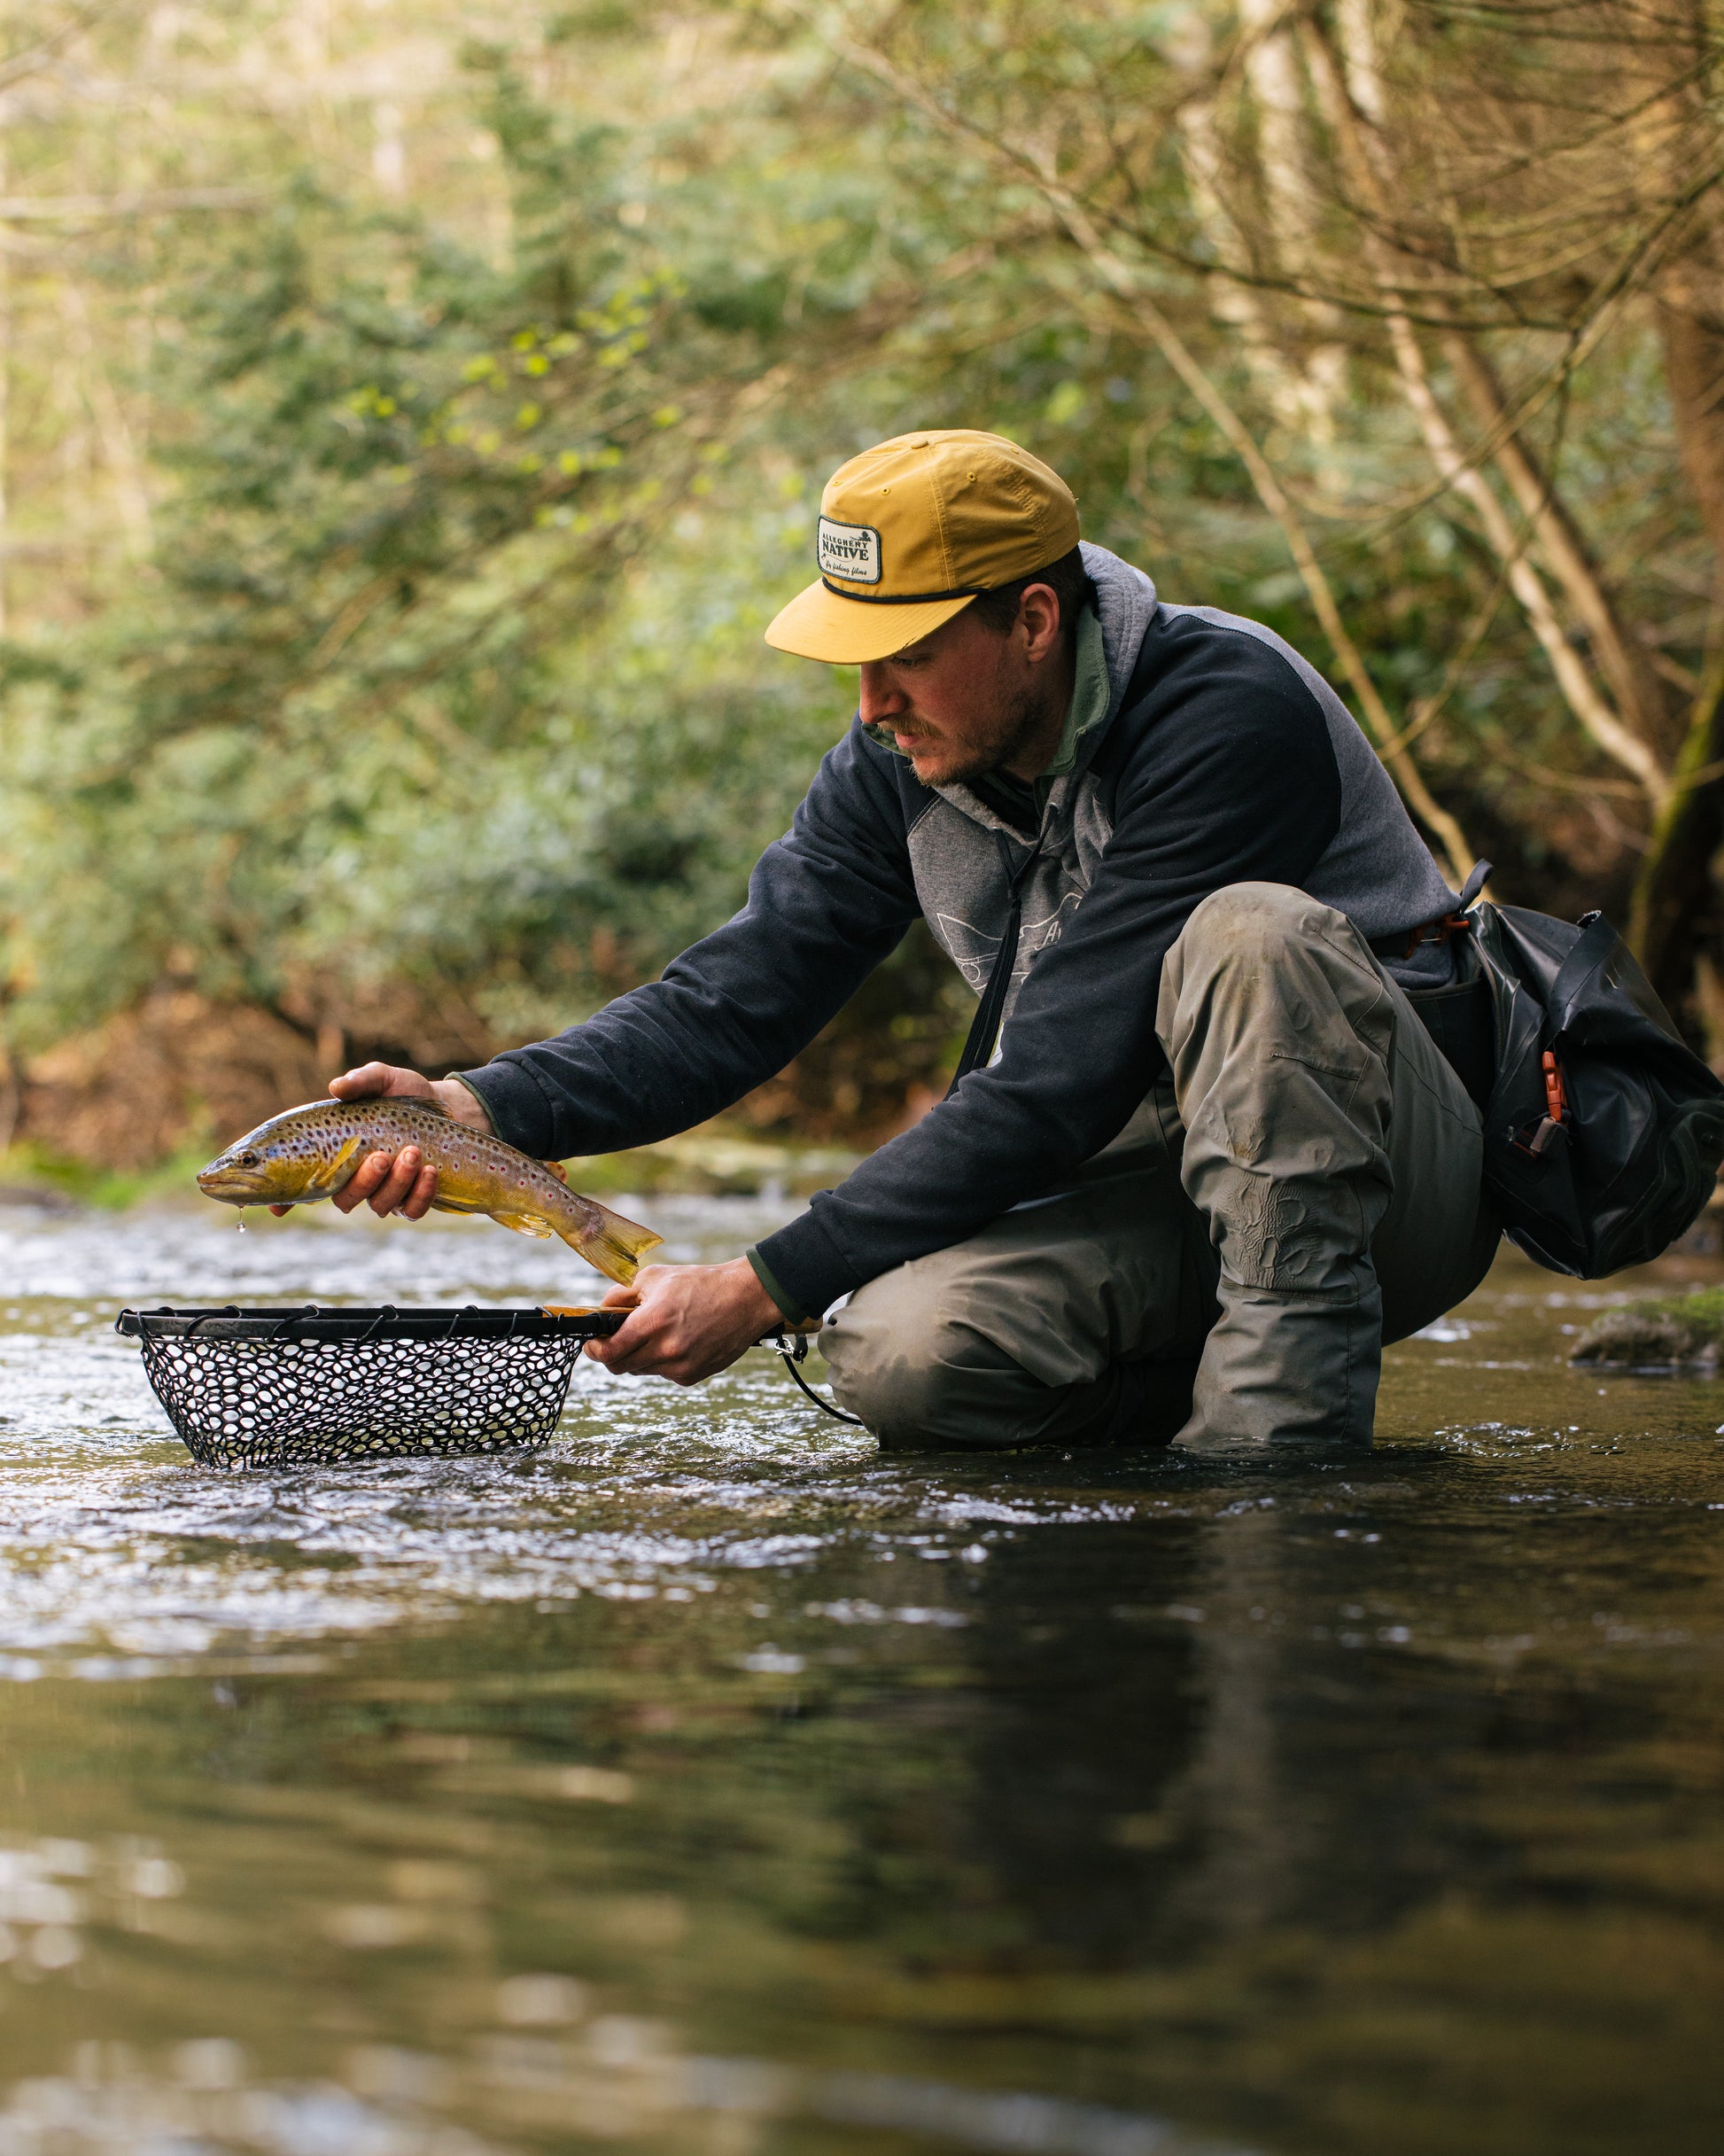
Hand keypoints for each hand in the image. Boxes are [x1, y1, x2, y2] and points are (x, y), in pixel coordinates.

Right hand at [267, 1059, 495, 1217]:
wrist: (448, 1107)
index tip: (275, 1208)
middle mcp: (355, 1177)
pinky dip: (421, 1193)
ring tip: (413, 1153)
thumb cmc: (403, 1094)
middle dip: (363, 1181)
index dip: (285, 1198)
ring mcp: (384, 1191)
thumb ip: (361, 1081)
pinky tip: (430, 1170)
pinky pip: (412, 1210)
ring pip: (380, 1205)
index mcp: (336, 1152)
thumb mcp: (383, 1079)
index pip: (303, 1181)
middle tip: (381, 1156)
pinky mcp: (414, 1199)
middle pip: (344, 1198)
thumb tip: (338, 1087)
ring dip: (396, 1182)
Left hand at [583, 1258, 781, 1384]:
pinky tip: (678, 1341)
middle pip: (621, 1366)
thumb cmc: (700, 1283)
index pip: (609, 1352)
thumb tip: (600, 1311)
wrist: (745, 1299)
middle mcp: (666, 1349)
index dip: (594, 1350)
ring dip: (639, 1356)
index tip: (592, 1343)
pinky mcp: (692, 1376)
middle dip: (612, 1353)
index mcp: (654, 1322)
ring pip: (641, 1370)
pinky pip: (663, 1373)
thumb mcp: (654, 1277)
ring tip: (656, 1332)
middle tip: (616, 1339)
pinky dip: (662, 1360)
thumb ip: (620, 1294)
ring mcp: (680, 1366)